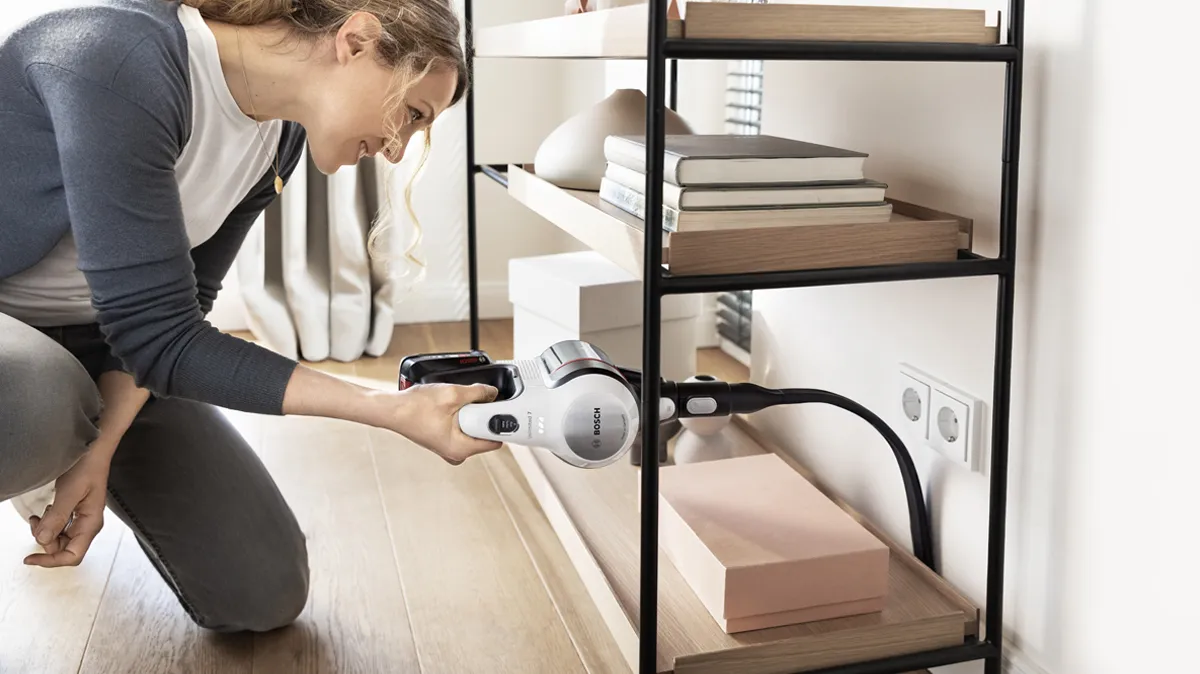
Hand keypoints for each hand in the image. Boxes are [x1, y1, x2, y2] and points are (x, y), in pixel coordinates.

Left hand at [24, 445, 111, 567]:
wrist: (93, 450)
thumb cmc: (88, 467)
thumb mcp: (69, 492)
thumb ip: (57, 517)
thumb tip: (43, 540)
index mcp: (91, 524)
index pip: (73, 556)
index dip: (51, 561)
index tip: (30, 558)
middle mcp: (88, 525)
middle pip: (63, 549)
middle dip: (45, 541)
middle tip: (36, 522)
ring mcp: (82, 520)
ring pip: (59, 539)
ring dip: (45, 531)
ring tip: (40, 515)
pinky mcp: (75, 514)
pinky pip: (59, 528)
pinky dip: (48, 524)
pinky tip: (46, 512)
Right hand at [384, 382, 503, 463]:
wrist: (392, 409)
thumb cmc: (414, 408)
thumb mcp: (453, 395)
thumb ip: (478, 393)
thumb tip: (493, 393)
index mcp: (461, 449)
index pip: (495, 440)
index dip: (499, 421)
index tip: (498, 408)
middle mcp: (456, 453)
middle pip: (484, 433)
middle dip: (482, 415)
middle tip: (470, 402)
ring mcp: (449, 447)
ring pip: (472, 428)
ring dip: (469, 413)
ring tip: (454, 404)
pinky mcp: (444, 439)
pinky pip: (462, 427)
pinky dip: (460, 415)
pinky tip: (448, 407)